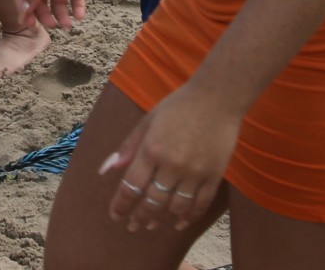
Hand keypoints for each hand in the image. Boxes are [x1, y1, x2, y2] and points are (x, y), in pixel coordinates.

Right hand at [14, 0, 110, 30]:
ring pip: (58, 4)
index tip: (27, 24)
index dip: (24, 9)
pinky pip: (75, 0)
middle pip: (41, 2)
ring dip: (62, 15)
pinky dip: (77, 9)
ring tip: (68, 25)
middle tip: (52, 25)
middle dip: (45, 15)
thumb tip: (23, 10)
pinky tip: (79, 16)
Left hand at [101, 82, 240, 233]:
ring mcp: (194, 173)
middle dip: (139, 217)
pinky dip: (189, 218)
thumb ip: (129, 147)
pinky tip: (179, 223)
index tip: (116, 215)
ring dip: (161, 220)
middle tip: (133, 226)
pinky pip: (200, 205)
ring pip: (175, 208)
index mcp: (151, 149)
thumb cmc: (178, 106)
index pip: (131, 186)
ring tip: (152, 225)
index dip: (121, 205)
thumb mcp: (148, 121)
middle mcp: (171, 165)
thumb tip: (107, 170)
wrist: (217, 98)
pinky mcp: (214, 176)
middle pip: (152, 202)